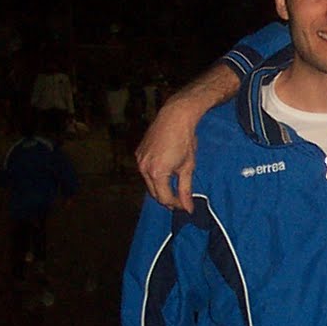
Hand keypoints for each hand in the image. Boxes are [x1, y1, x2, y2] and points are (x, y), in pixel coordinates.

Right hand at [136, 65, 238, 210]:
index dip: (176, 204)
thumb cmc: (185, 141)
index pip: (164, 198)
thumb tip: (188, 208)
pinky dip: (154, 176)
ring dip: (160, 187)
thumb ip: (185, 190)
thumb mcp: (188, 167)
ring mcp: (139, 160)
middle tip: (180, 200)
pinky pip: (145, 171)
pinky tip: (165, 174)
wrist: (175, 117)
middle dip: (167, 198)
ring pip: (149, 183)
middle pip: (154, 193)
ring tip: (173, 188)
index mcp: (157, 173)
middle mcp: (144, 168)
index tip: (186, 205)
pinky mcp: (138, 153)